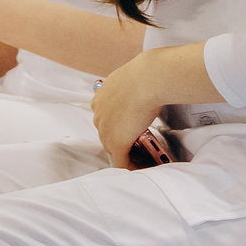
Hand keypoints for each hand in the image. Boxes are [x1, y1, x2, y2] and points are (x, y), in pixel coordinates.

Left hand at [92, 50, 171, 169]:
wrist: (147, 79)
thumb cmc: (146, 75)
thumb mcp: (132, 79)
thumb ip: (132, 88)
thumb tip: (146, 87)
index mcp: (100, 98)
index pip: (107, 119)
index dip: (120, 127)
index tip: (133, 132)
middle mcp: (99, 114)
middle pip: (107, 135)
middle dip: (123, 143)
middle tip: (140, 150)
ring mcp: (105, 130)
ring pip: (114, 150)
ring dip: (128, 157)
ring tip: (143, 161)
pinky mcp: (116, 143)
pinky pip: (122, 162)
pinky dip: (131, 168)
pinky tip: (142, 170)